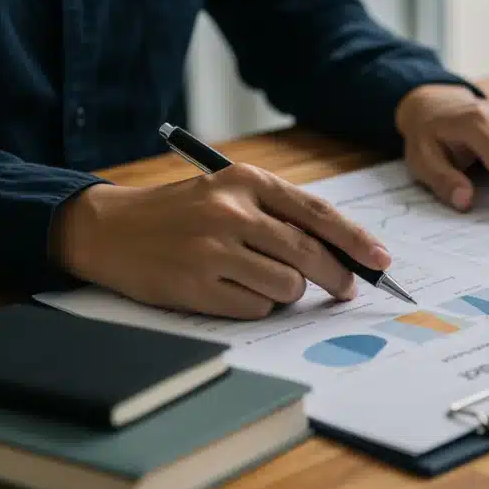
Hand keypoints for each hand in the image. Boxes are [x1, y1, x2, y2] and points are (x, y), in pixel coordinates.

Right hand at [51, 164, 388, 318]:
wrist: (109, 228)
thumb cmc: (182, 213)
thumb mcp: (230, 193)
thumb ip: (281, 214)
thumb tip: (344, 251)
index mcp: (246, 181)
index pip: (316, 213)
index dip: (354, 239)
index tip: (380, 259)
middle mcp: (231, 212)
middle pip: (308, 253)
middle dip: (337, 276)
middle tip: (346, 288)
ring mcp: (211, 250)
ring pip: (287, 286)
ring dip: (287, 292)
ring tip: (260, 279)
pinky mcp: (195, 286)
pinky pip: (255, 308)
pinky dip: (256, 306)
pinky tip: (232, 290)